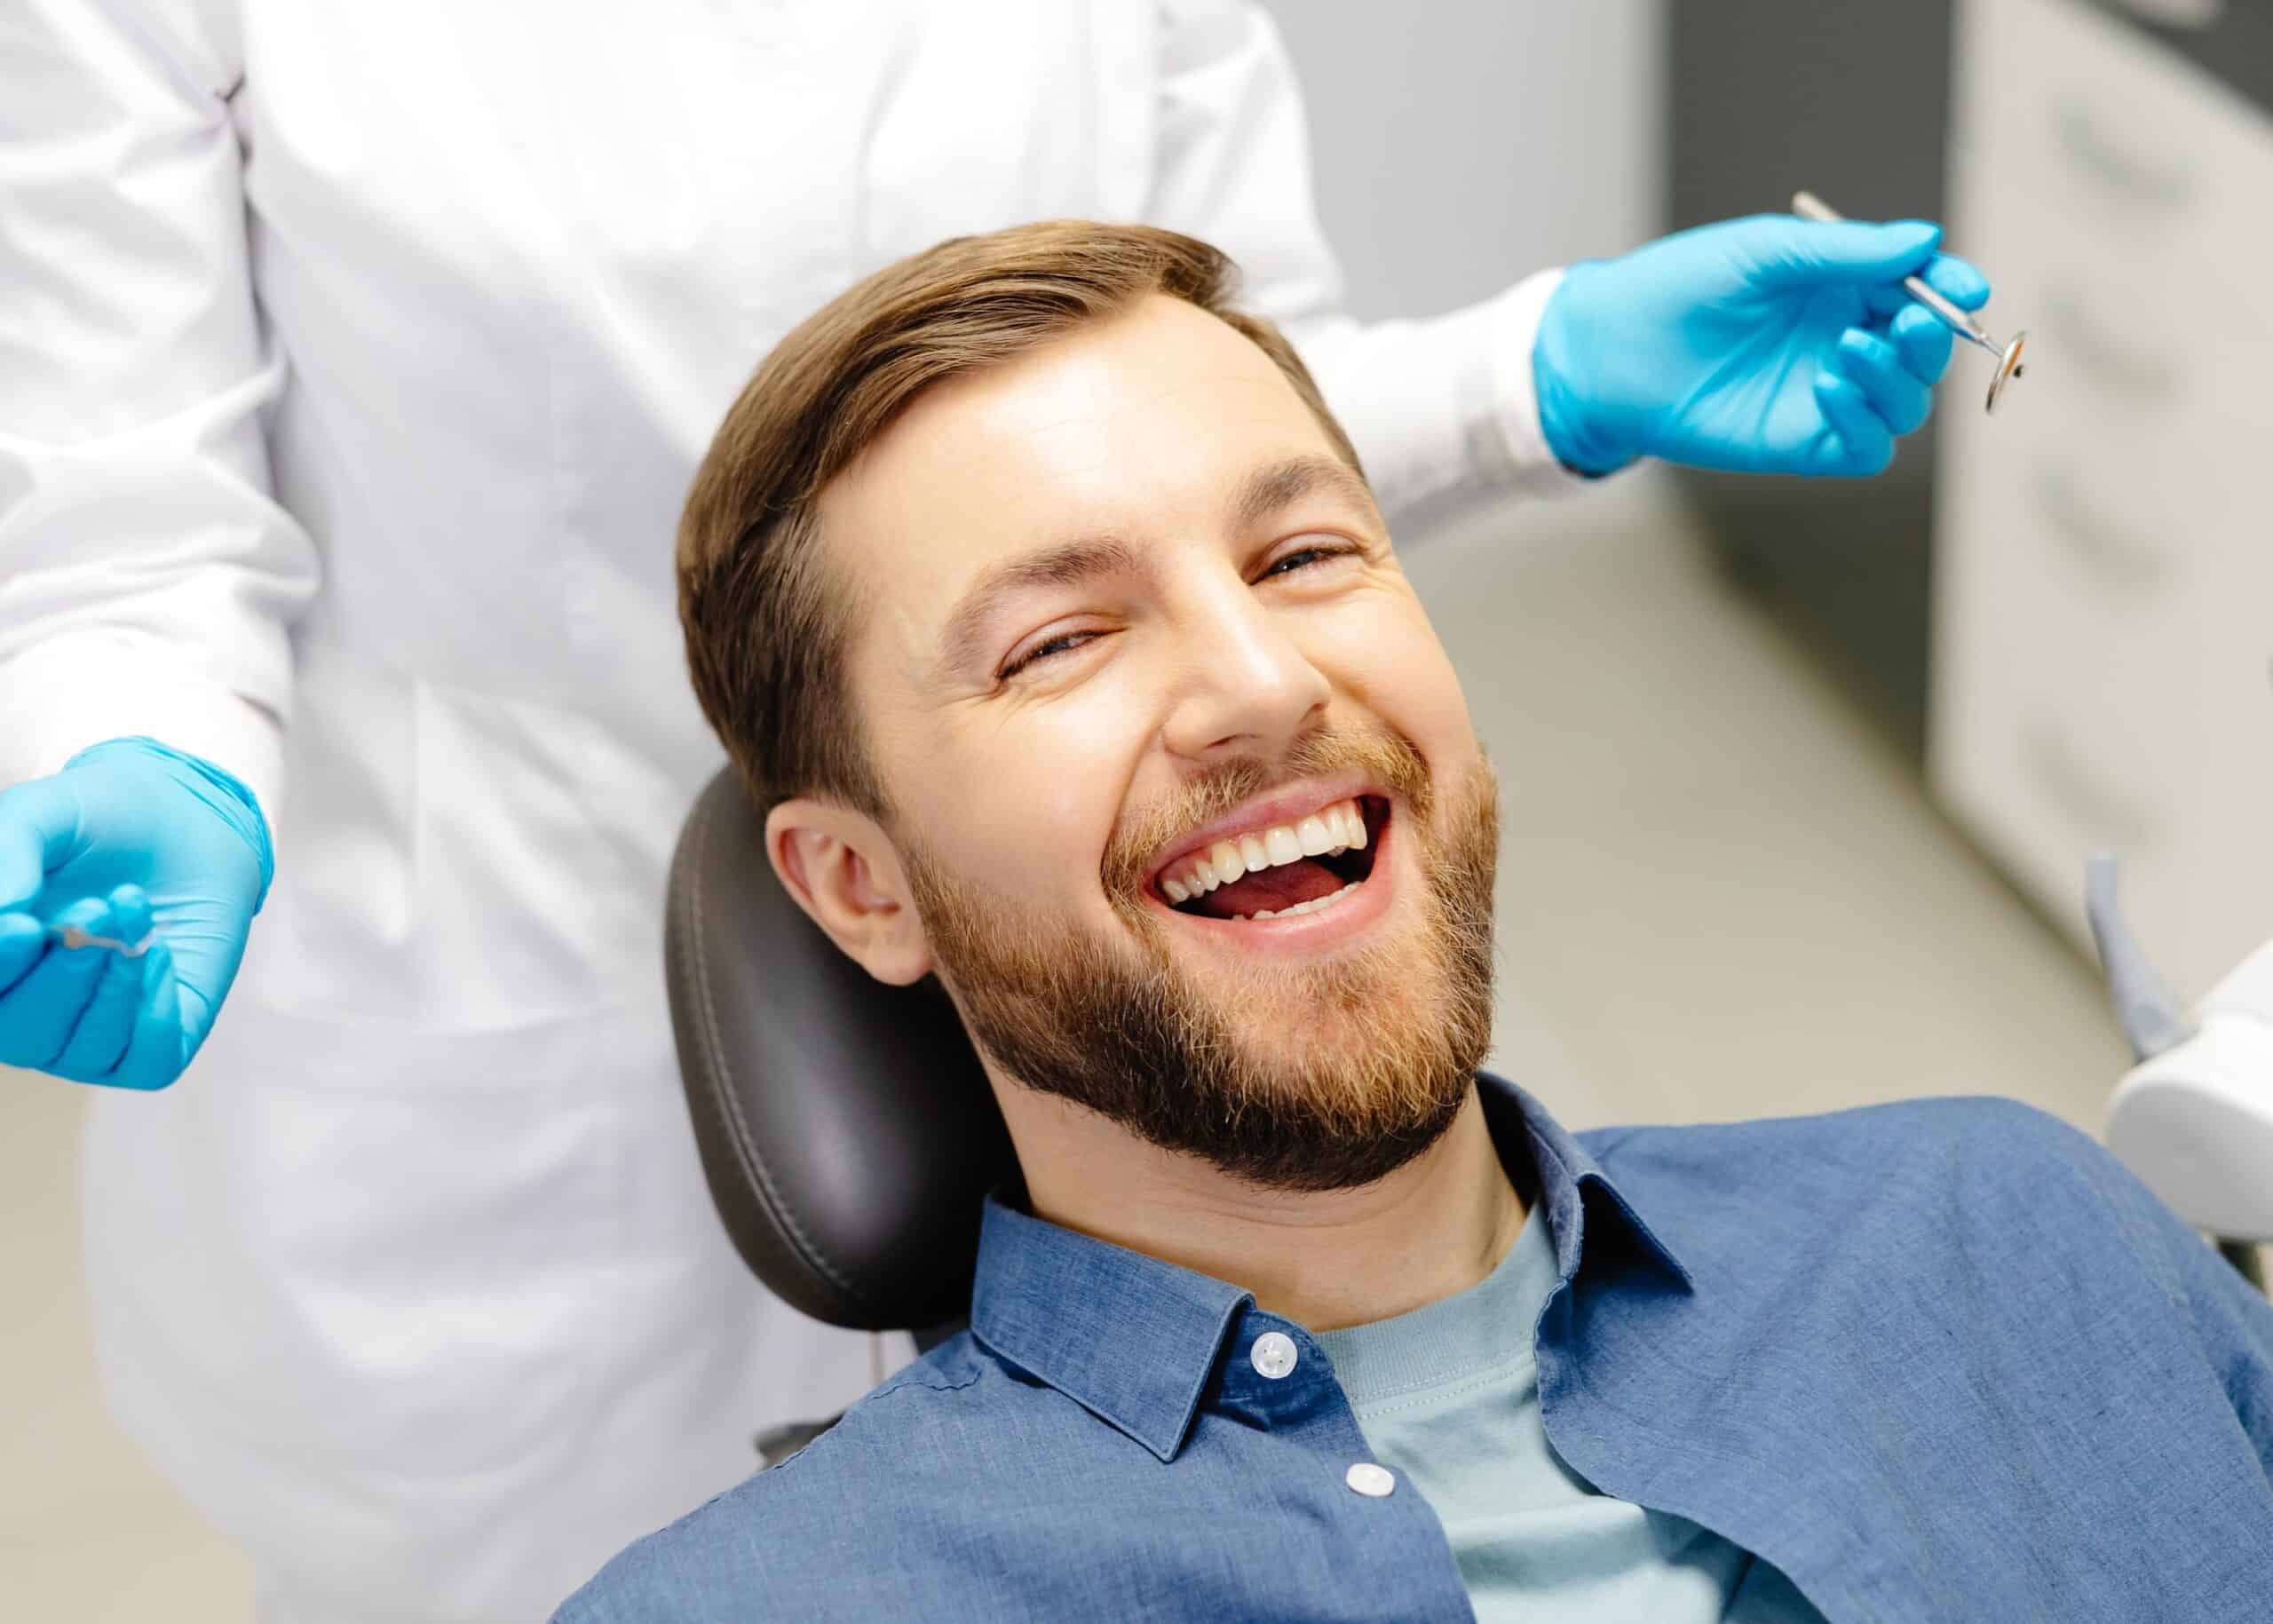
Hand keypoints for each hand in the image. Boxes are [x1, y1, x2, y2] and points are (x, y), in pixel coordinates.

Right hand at [0, 737, 272, 1088]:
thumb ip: (9, 851)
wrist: (186, 818)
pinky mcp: (153, 1042)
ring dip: (113, 983)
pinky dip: (154, 1009)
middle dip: (63, 974)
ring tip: (133, 908)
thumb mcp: (45, 815)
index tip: (25, 925)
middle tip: (98, 908)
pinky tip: (159, 952)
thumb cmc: (101, 818)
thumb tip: (2, 914)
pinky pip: (147, 1059)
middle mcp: (26, 1008)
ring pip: (81, 1050)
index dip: (1, 967)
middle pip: (21, 1034)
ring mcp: (86, 1034)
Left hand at [1533, 213, 1991, 478]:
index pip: (1921, 290)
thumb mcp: (1764, 253)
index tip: (1967, 287)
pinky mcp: (1803, 443)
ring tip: (1847, 350)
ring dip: (1896, 379)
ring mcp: (1827, 396)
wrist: (1612, 349)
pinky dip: (1865, 422)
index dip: (1952, 288)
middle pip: (1923, 352)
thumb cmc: (1679, 288)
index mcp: (1843, 288)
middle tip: (1906, 323)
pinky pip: (1867, 448)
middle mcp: (1844, 341)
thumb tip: (1925, 239)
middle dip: (1930, 338)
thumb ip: (1845, 252)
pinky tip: (1828, 387)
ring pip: (1906, 403)